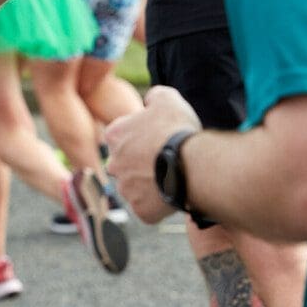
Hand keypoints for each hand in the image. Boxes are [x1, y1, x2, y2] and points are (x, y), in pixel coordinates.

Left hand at [106, 86, 201, 223]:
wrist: (193, 165)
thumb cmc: (178, 130)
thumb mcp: (168, 99)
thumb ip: (154, 96)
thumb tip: (150, 99)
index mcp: (114, 136)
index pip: (122, 136)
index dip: (142, 137)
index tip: (159, 139)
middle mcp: (113, 164)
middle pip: (126, 163)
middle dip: (141, 163)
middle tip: (166, 160)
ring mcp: (126, 189)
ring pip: (135, 188)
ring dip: (149, 184)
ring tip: (174, 177)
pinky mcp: (141, 210)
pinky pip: (148, 208)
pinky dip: (159, 205)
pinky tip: (175, 194)